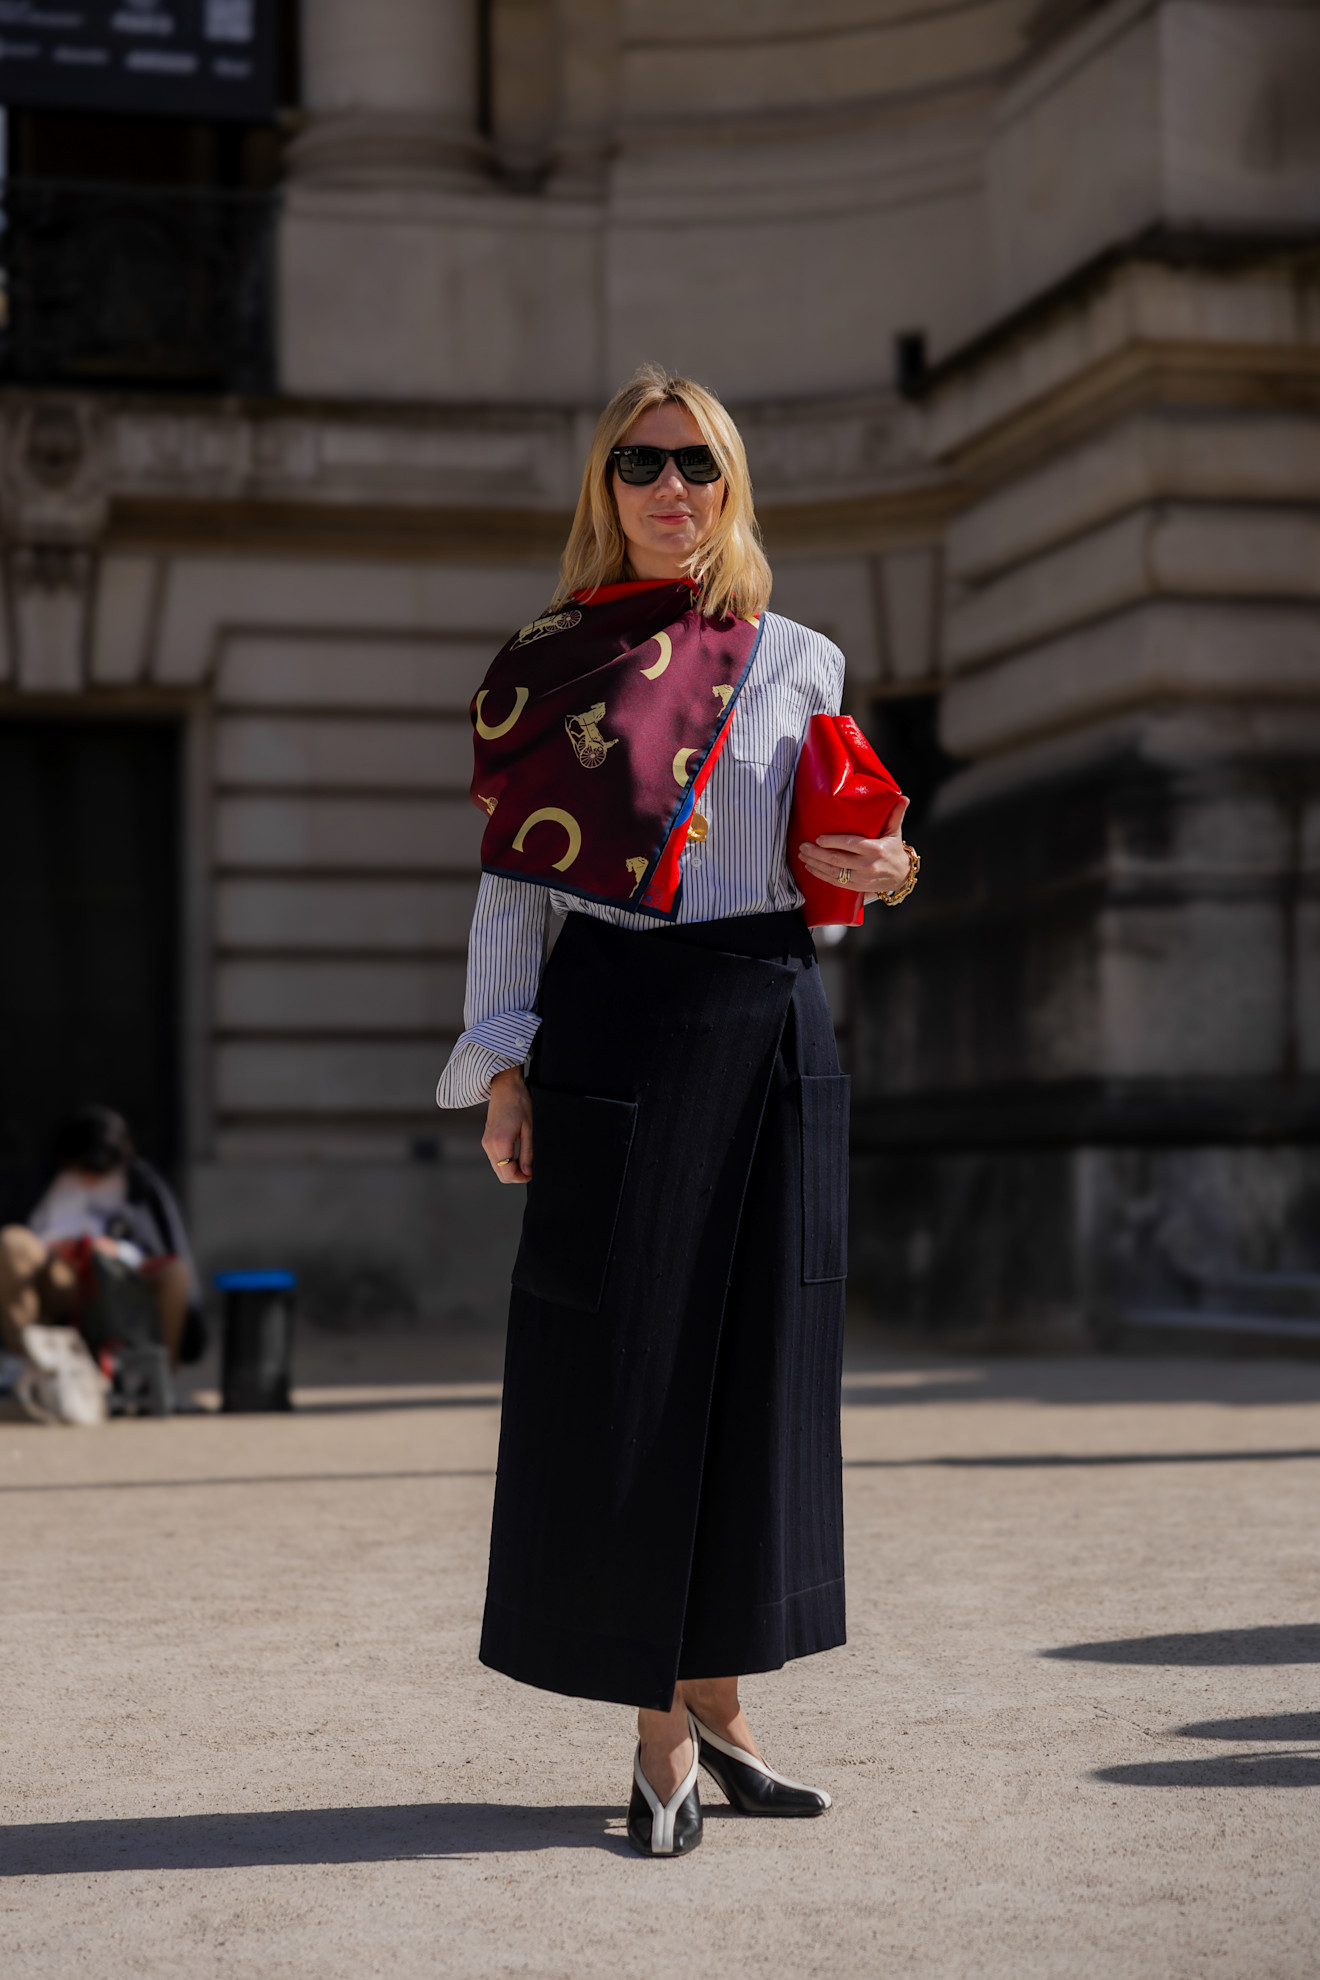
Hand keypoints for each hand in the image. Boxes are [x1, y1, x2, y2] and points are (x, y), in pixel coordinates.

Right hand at [483, 1066, 532, 1182]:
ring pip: (497, 1167)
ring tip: (525, 1159)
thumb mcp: (529, 1129)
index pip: (508, 1173)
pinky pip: (495, 1158)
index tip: (532, 1173)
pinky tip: (517, 1152)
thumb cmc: (519, 1102)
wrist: (505, 1086)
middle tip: (531, 1168)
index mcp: (500, 1142)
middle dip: (516, 1175)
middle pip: (501, 1174)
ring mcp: (486, 1142)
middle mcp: (489, 1144)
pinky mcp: (486, 1139)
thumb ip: (527, 1153)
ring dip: (511, 1168)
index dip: (522, 1178)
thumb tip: (527, 1171)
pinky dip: (506, 1160)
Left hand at [798, 796, 911, 897]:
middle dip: (817, 853)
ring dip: (815, 864)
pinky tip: (810, 868)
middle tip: (804, 846)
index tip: (818, 839)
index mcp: (876, 850)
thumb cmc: (895, 851)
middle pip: (837, 859)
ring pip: (833, 872)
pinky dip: (820, 875)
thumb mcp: (895, 832)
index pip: (851, 845)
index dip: (833, 842)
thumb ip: (896, 814)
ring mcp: (861, 878)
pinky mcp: (856, 887)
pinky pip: (835, 882)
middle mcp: (868, 866)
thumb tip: (903, 797)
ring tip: (803, 855)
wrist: (901, 877)